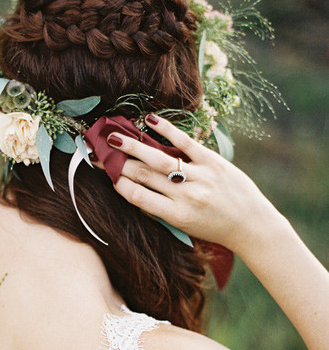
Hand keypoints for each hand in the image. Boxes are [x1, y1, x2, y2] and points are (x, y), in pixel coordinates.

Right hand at [103, 114, 283, 255]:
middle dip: (118, 162)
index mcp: (176, 216)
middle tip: (99, 151)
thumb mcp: (184, 226)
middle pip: (144, 175)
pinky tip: (150, 121)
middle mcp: (186, 196)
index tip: (105, 172)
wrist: (250, 225)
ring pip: (160, 159)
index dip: (118, 183)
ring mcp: (200, 177)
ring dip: (134, 146)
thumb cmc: (214, 227)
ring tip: (115, 136)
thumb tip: (134, 188)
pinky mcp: (213, 162)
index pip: (139, 197)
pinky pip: (186, 144)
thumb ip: (161, 208)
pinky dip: (167, 130)